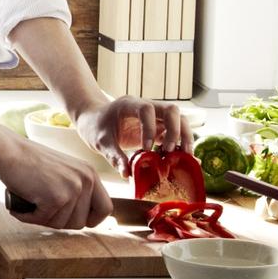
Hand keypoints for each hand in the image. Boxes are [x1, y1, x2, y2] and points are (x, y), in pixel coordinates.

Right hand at [0, 138, 112, 229]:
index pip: (106, 208)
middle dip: (60, 220)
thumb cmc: (28, 160)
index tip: (73, 218)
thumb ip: (76, 188)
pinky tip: (20, 206)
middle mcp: (86, 180)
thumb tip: (83, 219)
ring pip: (62, 224)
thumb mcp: (63, 170)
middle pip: (81, 222)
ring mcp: (72, 189)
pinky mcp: (56, 198)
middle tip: (42, 209)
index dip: (91, 219)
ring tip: (29, 203)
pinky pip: (43, 220)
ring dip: (42, 218)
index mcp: (90, 173)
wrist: (7, 150)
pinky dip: (28, 216)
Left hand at [73, 96, 193, 177]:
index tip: (146, 148)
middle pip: (171, 110)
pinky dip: (181, 144)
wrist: (93, 120)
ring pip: (179, 119)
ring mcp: (154, 116)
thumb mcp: (100, 141)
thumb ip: (113, 155)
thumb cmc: (95, 126)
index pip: (146, 109)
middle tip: (170, 151)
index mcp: (129, 105)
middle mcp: (145, 106)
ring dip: (184, 136)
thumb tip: (127, 174)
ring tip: (183, 156)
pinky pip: (176, 132)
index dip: (150, 128)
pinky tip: (182, 159)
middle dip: (176, 130)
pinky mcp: (158, 127)